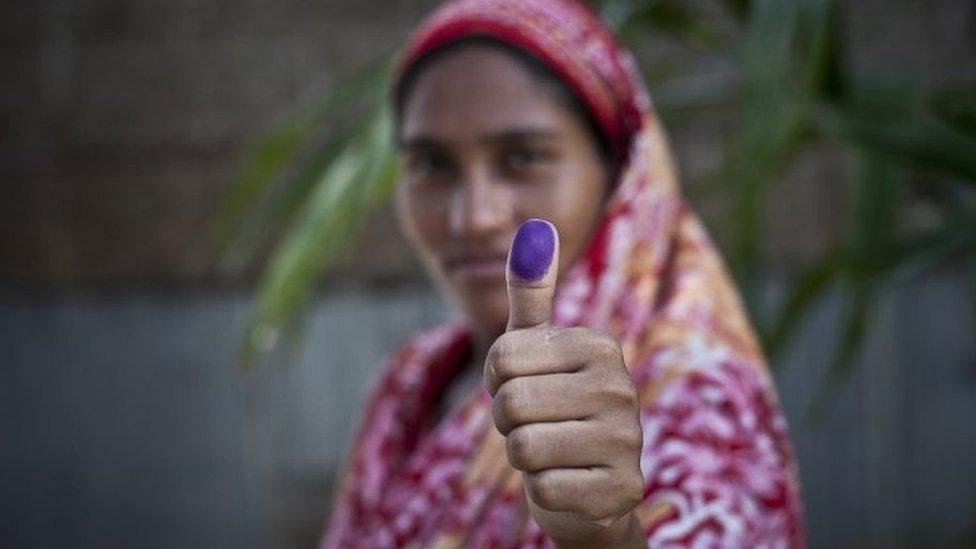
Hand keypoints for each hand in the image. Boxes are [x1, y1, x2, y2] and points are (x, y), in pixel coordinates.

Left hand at [484, 218, 645, 546]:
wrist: (590, 484)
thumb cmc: (553, 405)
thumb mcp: (537, 347)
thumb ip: (532, 291)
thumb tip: (536, 225)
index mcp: (599, 345)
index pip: (501, 356)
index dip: (497, 380)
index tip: (526, 386)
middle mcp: (621, 387)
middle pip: (510, 404)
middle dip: (508, 422)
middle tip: (538, 425)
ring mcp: (627, 441)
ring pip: (523, 448)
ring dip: (524, 458)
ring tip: (552, 452)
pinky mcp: (622, 490)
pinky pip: (543, 489)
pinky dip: (544, 492)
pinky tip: (569, 482)